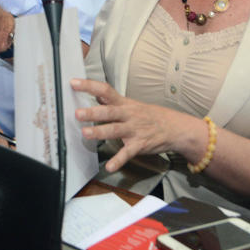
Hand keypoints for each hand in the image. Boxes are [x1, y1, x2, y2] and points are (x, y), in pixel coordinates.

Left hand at [71, 78, 199, 171]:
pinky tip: (109, 167)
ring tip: (85, 133)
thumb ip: (112, 101)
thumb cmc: (150, 115)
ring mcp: (134, 129)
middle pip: (109, 111)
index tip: (74, 82)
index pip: (105, 90)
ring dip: (100, 132)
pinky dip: (119, 160)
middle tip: (78, 113)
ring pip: (115, 130)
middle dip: (93, 112)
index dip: (89, 85)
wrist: (175, 127)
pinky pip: (128, 153)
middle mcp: (128, 114)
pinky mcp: (139, 144)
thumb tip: (95, 93)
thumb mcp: (131, 104)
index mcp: (124, 103)